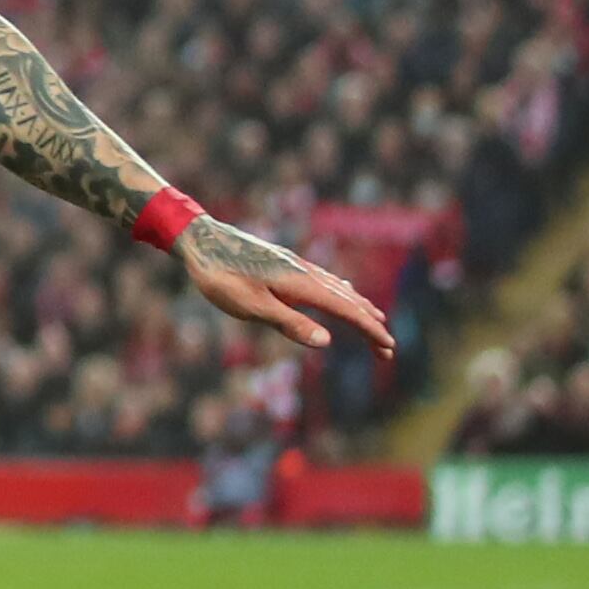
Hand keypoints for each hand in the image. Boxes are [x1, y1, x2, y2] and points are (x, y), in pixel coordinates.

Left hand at [177, 216, 393, 359]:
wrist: (200, 240)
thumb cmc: (221, 277)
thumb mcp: (252, 307)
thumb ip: (290, 324)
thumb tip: (328, 342)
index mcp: (300, 284)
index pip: (345, 310)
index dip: (368, 329)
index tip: (388, 346)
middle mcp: (304, 272)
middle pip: (347, 300)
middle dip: (369, 324)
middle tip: (388, 349)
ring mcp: (294, 265)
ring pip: (336, 288)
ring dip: (358, 307)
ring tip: (375, 320)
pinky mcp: (284, 262)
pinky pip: (323, 279)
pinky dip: (340, 292)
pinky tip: (339, 292)